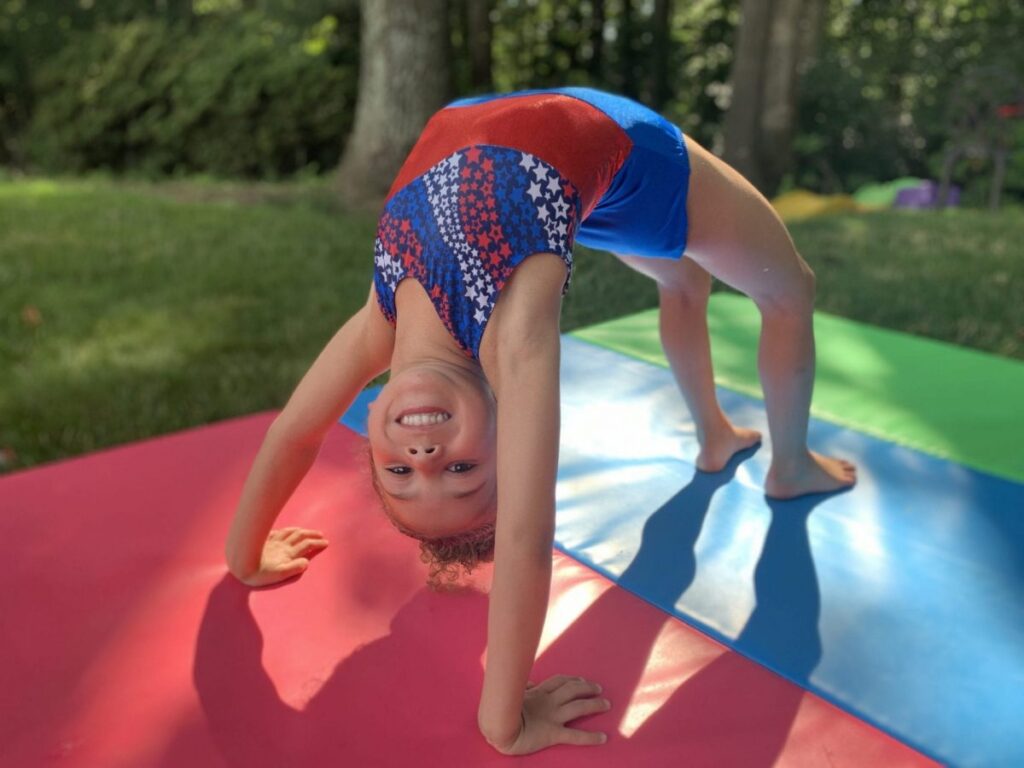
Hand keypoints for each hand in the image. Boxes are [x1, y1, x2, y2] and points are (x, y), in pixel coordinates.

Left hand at [235, 527, 328, 586]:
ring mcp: (273, 542)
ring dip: (301, 531)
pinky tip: (286, 531)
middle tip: (321, 535)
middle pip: (300, 536)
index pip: (307, 545)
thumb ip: (294, 568)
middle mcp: (282, 545)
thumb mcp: (278, 575)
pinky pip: (278, 532)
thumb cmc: (258, 574)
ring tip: (306, 531)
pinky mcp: (264, 541)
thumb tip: (306, 562)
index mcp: (288, 553)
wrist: (239, 564)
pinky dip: (286, 531)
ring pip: (290, 532)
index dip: (317, 543)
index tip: (326, 543)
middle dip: (312, 534)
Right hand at [490, 675, 610, 754]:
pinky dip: (591, 737)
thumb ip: (523, 689)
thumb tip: (531, 683)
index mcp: (538, 693)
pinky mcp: (553, 733)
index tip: (581, 680)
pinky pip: (575, 735)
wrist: (499, 729)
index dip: (573, 679)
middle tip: (598, 689)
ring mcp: (552, 717)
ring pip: (578, 707)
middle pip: (573, 690)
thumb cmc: (501, 713)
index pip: (560, 681)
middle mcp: (548, 702)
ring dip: (594, 704)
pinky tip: (603, 737)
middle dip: (587, 688)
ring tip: (606, 704)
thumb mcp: (512, 697)